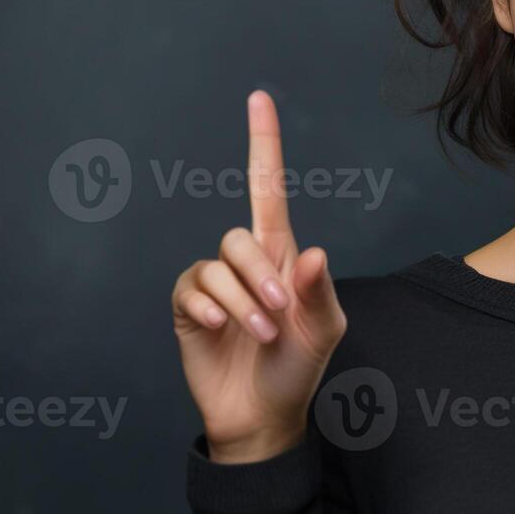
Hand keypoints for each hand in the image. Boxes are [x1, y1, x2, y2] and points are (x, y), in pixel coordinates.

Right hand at [170, 91, 347, 462]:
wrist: (264, 415)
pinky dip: (211, 307)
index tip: (258, 98)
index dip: (263, 143)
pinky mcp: (189, 308)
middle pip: (241, 236)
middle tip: (280, 315)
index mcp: (283, 256)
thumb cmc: (299, 368)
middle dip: (261, 276)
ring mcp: (214, 284)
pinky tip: (222, 329)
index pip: (268, 188)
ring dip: (243, 301)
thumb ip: (320, 292)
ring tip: (261, 334)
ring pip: (218, 264)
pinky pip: (192, 288)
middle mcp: (245, 262)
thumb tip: (314, 252)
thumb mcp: (325, 331)